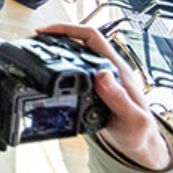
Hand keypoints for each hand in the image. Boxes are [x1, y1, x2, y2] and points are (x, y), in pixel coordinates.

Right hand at [40, 23, 172, 171]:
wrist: (140, 143)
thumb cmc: (140, 132)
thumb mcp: (132, 119)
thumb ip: (119, 98)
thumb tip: (102, 74)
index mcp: (117, 70)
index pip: (92, 37)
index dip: (67, 29)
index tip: (46, 32)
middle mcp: (108, 68)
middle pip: (79, 40)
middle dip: (54, 35)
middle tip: (33, 39)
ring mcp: (100, 77)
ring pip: (75, 52)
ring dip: (54, 47)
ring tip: (34, 49)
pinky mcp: (93, 86)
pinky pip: (73, 67)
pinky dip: (57, 64)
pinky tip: (46, 69)